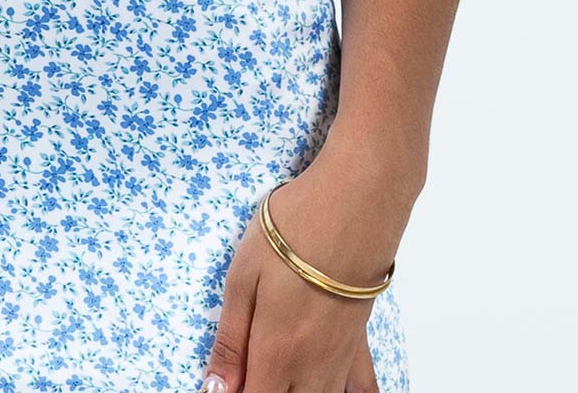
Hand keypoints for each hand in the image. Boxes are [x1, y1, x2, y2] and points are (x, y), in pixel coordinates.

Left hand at [198, 143, 411, 392]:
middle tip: (250, 367)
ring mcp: (341, 358)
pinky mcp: (361, 340)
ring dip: (297, 392)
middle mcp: (312, 368)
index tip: (227, 382)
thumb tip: (215, 390)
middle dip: (264, 390)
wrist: (354, 203)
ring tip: (281, 371)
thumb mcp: (242, 277)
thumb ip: (230, 340)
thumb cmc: (292, 232)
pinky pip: (362, 389)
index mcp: (276, 354)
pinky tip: (334, 387)